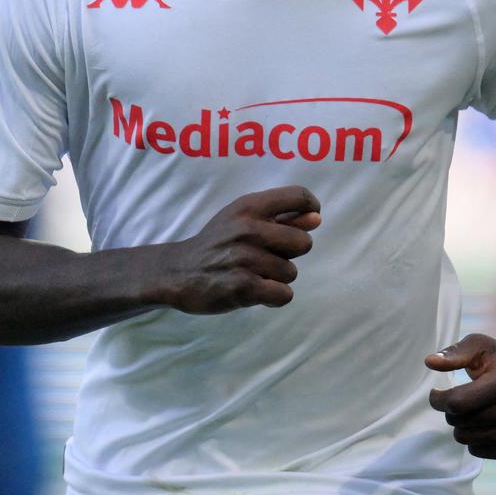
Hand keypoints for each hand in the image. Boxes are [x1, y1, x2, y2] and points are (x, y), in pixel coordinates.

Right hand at [160, 186, 320, 313]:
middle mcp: (249, 228)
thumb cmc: (217, 243)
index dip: (310, 208)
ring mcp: (246, 258)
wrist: (178, 272)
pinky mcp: (244, 287)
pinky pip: (284, 294)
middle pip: (303, 243)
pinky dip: (273, 297)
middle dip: (289, 254)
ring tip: (253, 275)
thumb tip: (317, 217)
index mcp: (250, 206)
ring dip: (276, 278)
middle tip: (266, 257)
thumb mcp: (242, 219)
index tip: (306, 222)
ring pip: (291, 272)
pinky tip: (256, 292)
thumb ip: (281, 217)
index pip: (299, 196)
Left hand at [425, 332, 495, 459]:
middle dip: (452, 412)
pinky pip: (482, 452)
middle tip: (461, 400)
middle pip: (461, 424)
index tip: (436, 393)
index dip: (438, 399)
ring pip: (469, 440)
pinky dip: (476, 440)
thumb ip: (454, 353)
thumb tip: (429, 362)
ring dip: (463, 426)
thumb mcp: (481, 345)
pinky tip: (486, 424)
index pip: (457, 403)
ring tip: (473, 411)